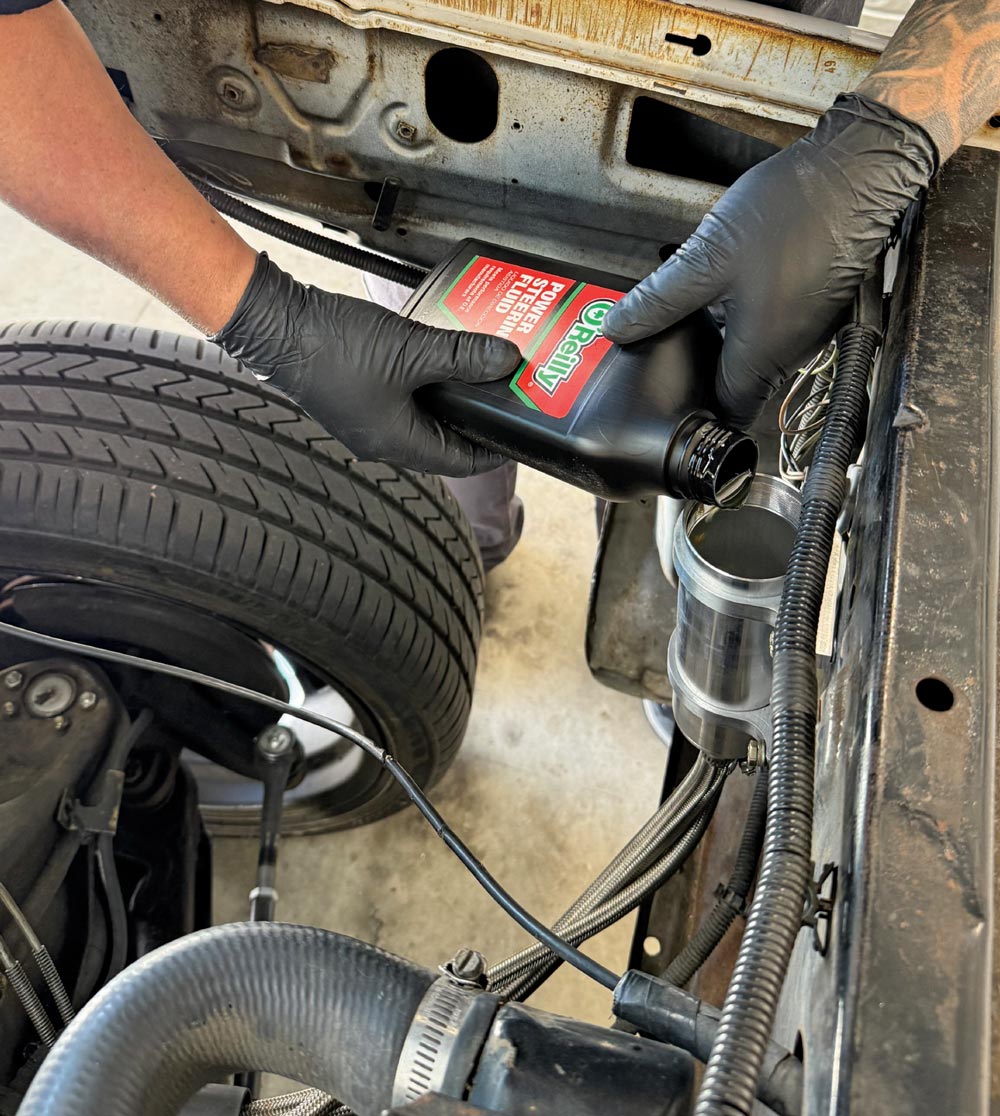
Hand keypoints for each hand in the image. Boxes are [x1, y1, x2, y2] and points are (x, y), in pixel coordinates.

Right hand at [213, 254, 520, 474]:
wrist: (275, 325)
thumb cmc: (334, 349)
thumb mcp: (411, 352)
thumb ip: (463, 357)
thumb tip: (507, 361)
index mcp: (399, 445)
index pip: (463, 462)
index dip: (496, 448)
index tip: (521, 429)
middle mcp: (383, 440)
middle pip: (445, 439)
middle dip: (476, 415)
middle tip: (505, 391)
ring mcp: (367, 418)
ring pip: (424, 415)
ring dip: (451, 394)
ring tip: (478, 367)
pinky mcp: (356, 394)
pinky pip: (403, 396)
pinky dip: (426, 379)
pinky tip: (438, 350)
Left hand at [603, 93, 936, 427]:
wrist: (860, 168)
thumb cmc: (794, 212)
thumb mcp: (708, 258)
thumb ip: (660, 300)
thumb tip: (618, 329)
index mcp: (761, 355)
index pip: (725, 413)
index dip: (696, 413)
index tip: (668, 404)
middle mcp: (790, 351)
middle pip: (739, 385)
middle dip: (703, 374)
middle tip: (666, 353)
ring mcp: (806, 327)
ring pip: (755, 353)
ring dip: (722, 341)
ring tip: (688, 315)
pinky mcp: (815, 301)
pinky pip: (772, 325)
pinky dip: (745, 316)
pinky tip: (725, 287)